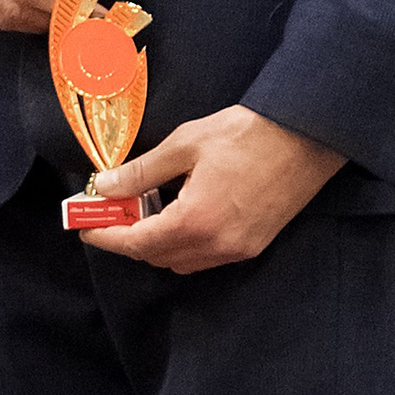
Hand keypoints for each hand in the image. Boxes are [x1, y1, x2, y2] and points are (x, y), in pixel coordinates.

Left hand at [79, 106, 345, 273]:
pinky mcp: (255, 244)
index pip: (136, 243)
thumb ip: (141, 172)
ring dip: (157, 243)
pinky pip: (207, 256)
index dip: (106, 237)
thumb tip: (106, 186)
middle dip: (129, 239)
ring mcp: (238, 249)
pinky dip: (184, 243)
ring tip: (145, 209)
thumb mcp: (185, 144)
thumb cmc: (248, 133)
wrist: (309, 135)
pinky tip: (179, 213)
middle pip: (157, 257)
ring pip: (182, 261)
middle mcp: (217, 245)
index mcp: (195, 221)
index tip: (85, 227)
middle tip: (112, 211)